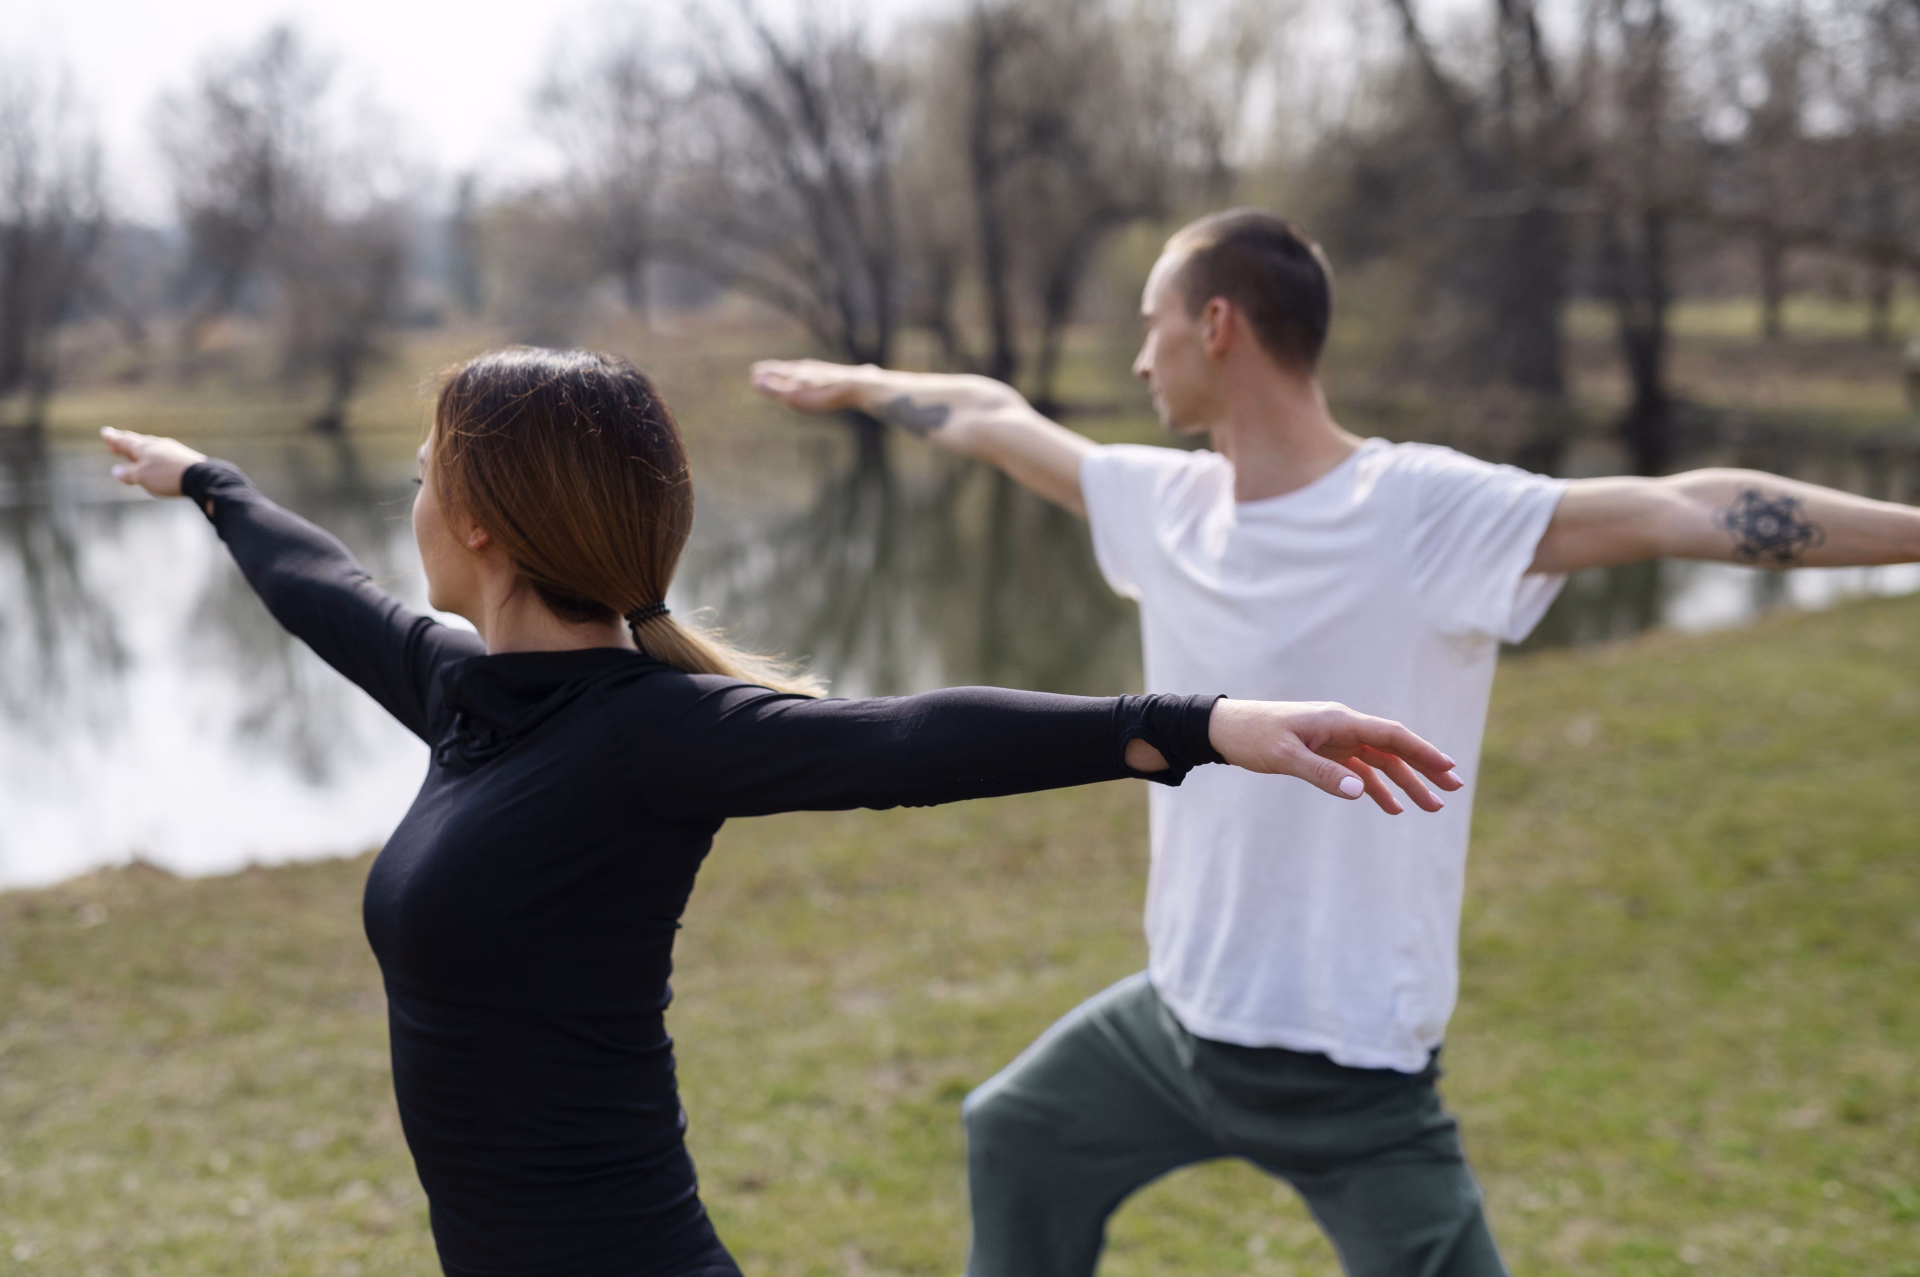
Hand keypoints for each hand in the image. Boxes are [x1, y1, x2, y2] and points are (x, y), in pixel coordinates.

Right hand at [102, 427, 205, 497]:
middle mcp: (156, 444)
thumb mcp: (142, 477)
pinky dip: (154, 455)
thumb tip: (117, 471)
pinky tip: (158, 458)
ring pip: (150, 446)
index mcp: (143, 447)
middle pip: (137, 442)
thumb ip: (129, 474)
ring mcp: (171, 449)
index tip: (105, 432)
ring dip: (139, 448)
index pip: (124, 441)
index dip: (113, 438)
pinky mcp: (183, 457)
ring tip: (133, 450)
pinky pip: (163, 454)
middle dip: (124, 442)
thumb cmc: (167, 476)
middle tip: (114, 440)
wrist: (200, 476)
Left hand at [748, 359, 1026, 450]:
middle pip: (829, 378)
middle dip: (794, 376)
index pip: (851, 385)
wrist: (994, 418)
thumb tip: (982, 438)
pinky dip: (809, 395)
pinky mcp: (882, 396)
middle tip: (761, 373)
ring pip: (824, 382)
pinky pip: (837, 394)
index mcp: (898, 396)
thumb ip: (965, 432)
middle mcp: (884, 388)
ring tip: (756, 378)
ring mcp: (881, 390)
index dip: (822, 381)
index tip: (802, 375)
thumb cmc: (989, 428)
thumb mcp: (968, 433)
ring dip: (788, 382)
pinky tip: (785, 396)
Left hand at [1207, 699, 1462, 813]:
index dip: (1421, 751)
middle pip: (1393, 748)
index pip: (1391, 735)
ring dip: (1405, 783)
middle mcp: (1342, 727)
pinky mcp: (1324, 753)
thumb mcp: (1285, 757)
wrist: (1224, 729)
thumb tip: (1360, 791)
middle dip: (1424, 769)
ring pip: (1380, 762)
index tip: (1448, 768)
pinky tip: (1391, 808)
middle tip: (1454, 790)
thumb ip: (1323, 774)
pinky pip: (1359, 771)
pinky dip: (1376, 788)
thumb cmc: (1253, 737)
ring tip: (1431, 807)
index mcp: (1339, 721)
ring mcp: (1335, 740)